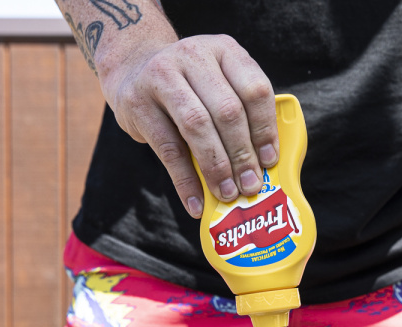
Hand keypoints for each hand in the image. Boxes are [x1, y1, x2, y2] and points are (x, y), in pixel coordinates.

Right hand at [101, 34, 278, 217]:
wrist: (132, 66)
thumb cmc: (188, 85)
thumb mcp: (217, 81)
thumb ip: (239, 110)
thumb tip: (261, 165)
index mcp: (224, 50)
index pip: (255, 90)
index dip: (265, 130)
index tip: (269, 161)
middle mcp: (194, 56)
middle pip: (227, 111)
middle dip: (242, 154)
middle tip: (250, 185)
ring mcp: (162, 76)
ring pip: (197, 126)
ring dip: (216, 167)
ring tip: (226, 194)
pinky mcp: (138, 103)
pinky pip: (167, 149)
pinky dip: (185, 181)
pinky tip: (195, 202)